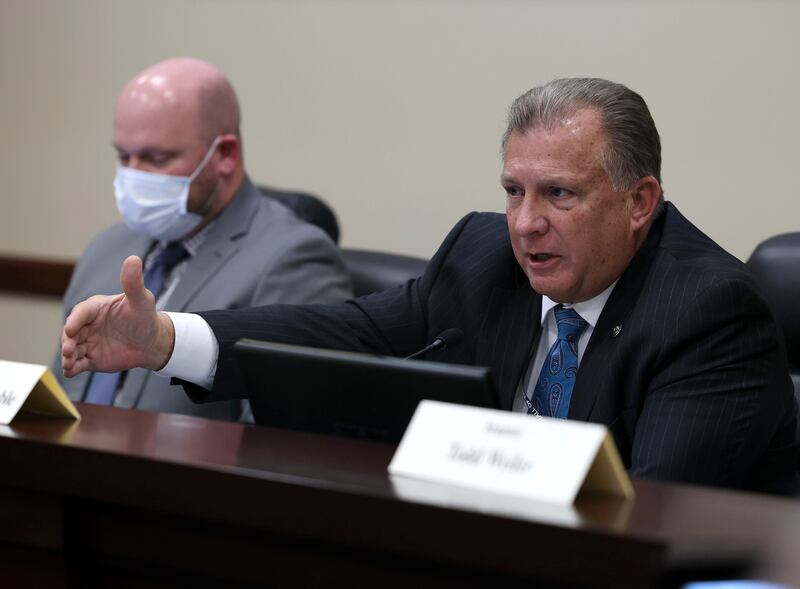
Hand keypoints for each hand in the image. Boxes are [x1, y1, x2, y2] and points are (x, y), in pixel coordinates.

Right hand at [61, 256, 175, 376]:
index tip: (70, 329)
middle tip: (68, 349)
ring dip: (67, 356)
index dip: (75, 320)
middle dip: (67, 340)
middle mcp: (88, 324)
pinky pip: (78, 363)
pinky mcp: (91, 358)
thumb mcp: (142, 300)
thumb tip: (133, 259)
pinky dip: (72, 368)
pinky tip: (70, 372)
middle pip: (72, 332)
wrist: (152, 342)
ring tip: (68, 363)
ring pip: (72, 348)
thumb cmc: (145, 317)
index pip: (82, 312)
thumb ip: (133, 282)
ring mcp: (88, 341)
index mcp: (96, 307)